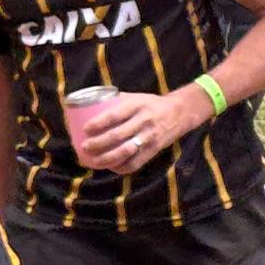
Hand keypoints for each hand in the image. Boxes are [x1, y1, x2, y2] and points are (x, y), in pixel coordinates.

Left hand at [70, 88, 205, 172]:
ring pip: (125, 152)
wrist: (179, 113)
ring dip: (107, 158)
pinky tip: (111, 166)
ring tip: (94, 160)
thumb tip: (90, 106)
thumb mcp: (136, 97)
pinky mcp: (154, 150)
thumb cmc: (152, 104)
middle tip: (85, 147)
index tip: (86, 129)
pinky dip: (121, 167)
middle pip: (117, 136)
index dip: (98, 123)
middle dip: (98, 143)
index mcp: (137, 106)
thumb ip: (117, 102)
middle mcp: (143, 121)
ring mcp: (149, 137)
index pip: (114, 115)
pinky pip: (135, 163)